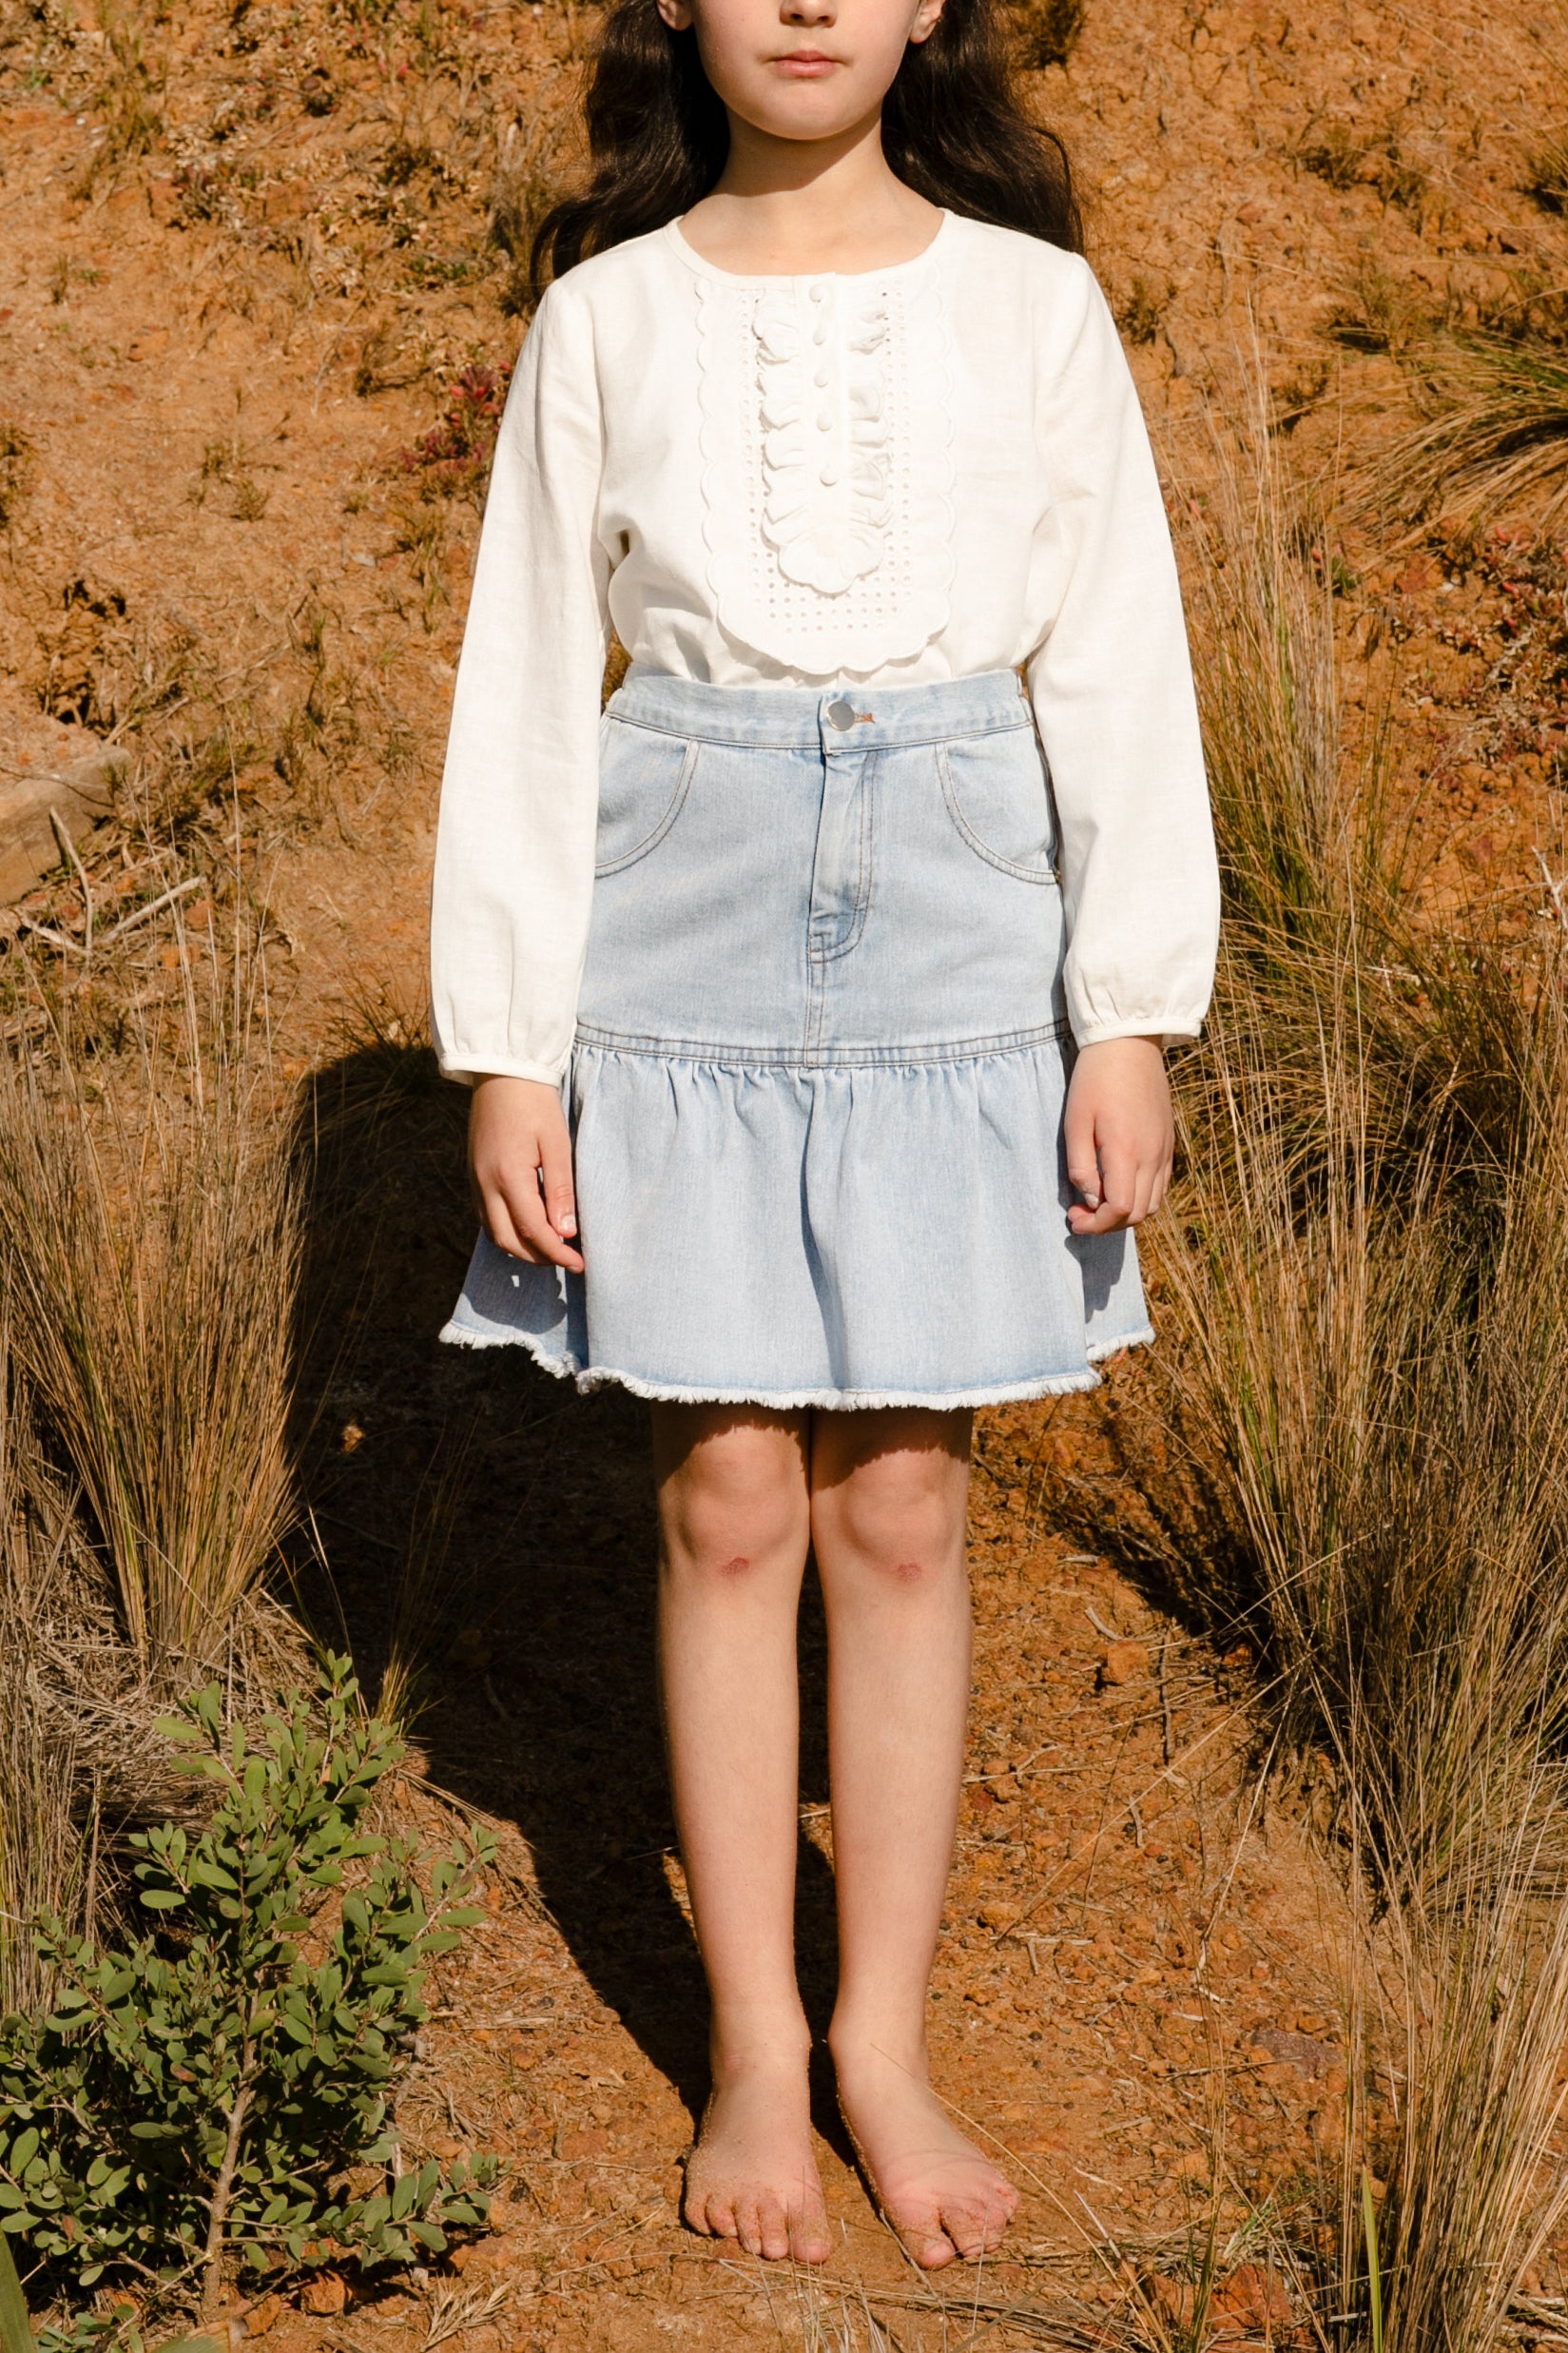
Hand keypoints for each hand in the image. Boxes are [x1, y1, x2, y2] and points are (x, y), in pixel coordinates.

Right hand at [467, 1075, 584, 1272]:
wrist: (503, 1073)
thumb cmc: (536, 1104)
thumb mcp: (557, 1144)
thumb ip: (561, 1191)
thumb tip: (566, 1232)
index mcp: (508, 1177)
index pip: (533, 1231)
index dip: (558, 1253)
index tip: (580, 1264)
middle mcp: (485, 1185)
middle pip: (508, 1241)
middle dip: (537, 1257)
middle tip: (567, 1259)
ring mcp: (475, 1180)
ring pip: (493, 1232)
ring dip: (520, 1247)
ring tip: (551, 1247)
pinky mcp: (473, 1175)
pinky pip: (486, 1216)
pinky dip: (507, 1230)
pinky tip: (528, 1226)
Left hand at [1063, 1036, 1173, 1236]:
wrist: (1129, 1044)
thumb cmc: (1095, 1080)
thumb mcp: (1075, 1122)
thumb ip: (1081, 1166)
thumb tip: (1090, 1199)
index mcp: (1127, 1151)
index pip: (1121, 1209)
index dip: (1097, 1224)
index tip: (1073, 1219)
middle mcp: (1152, 1156)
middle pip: (1139, 1213)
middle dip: (1108, 1224)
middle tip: (1080, 1214)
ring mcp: (1164, 1150)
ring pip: (1153, 1204)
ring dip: (1126, 1214)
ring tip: (1097, 1203)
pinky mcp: (1168, 1143)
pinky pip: (1161, 1185)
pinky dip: (1141, 1197)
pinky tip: (1118, 1186)